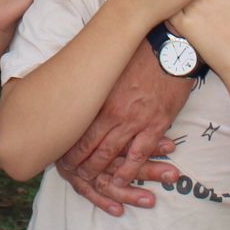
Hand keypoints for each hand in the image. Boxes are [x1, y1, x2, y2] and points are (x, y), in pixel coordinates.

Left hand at [55, 42, 186, 213]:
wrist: (169, 50)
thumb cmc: (139, 54)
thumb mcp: (110, 67)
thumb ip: (95, 83)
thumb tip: (76, 88)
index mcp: (101, 98)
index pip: (79, 128)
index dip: (69, 144)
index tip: (60, 154)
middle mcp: (115, 113)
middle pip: (92, 145)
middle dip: (79, 162)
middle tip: (71, 174)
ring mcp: (136, 121)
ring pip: (112, 153)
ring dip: (100, 170)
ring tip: (91, 180)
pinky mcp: (156, 125)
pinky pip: (140, 154)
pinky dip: (129, 170)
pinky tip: (121, 180)